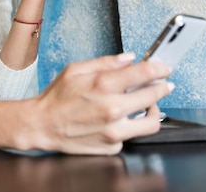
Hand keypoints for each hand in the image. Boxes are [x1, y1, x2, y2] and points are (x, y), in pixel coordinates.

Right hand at [25, 53, 173, 154]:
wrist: (42, 125)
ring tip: (149, 105)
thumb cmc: (56, 98)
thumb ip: (105, 63)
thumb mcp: (75, 70)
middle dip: (163, 87)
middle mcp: (112, 108)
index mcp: (103, 85)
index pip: (145, 73)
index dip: (160, 69)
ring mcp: (114, 130)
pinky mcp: (112, 145)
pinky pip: (130, 135)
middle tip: (163, 85)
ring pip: (152, 122)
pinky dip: (129, 126)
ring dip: (154, 110)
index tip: (163, 68)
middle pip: (154, 96)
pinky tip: (120, 120)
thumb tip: (128, 59)